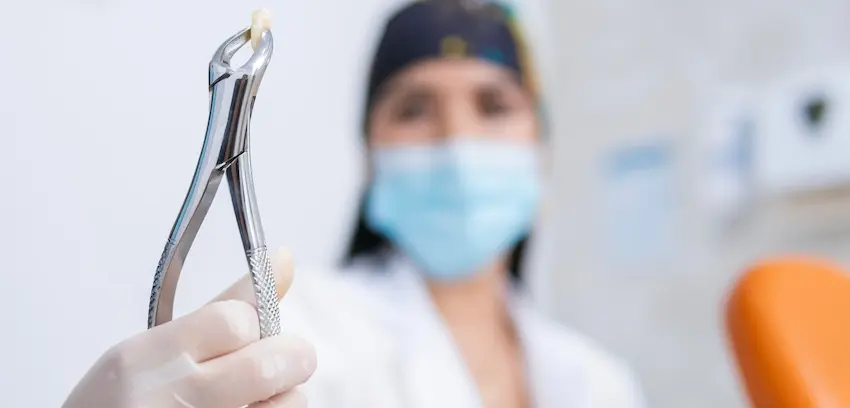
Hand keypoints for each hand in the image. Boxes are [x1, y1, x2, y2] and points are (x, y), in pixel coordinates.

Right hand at [62, 248, 313, 407]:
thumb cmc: (128, 398)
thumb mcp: (156, 348)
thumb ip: (227, 305)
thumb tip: (284, 259)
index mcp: (150, 360)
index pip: (234, 321)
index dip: (253, 322)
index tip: (248, 331)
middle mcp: (171, 400)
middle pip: (266, 366)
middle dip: (291, 355)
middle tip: (286, 357)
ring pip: (286, 403)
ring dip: (286, 393)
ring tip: (258, 393)